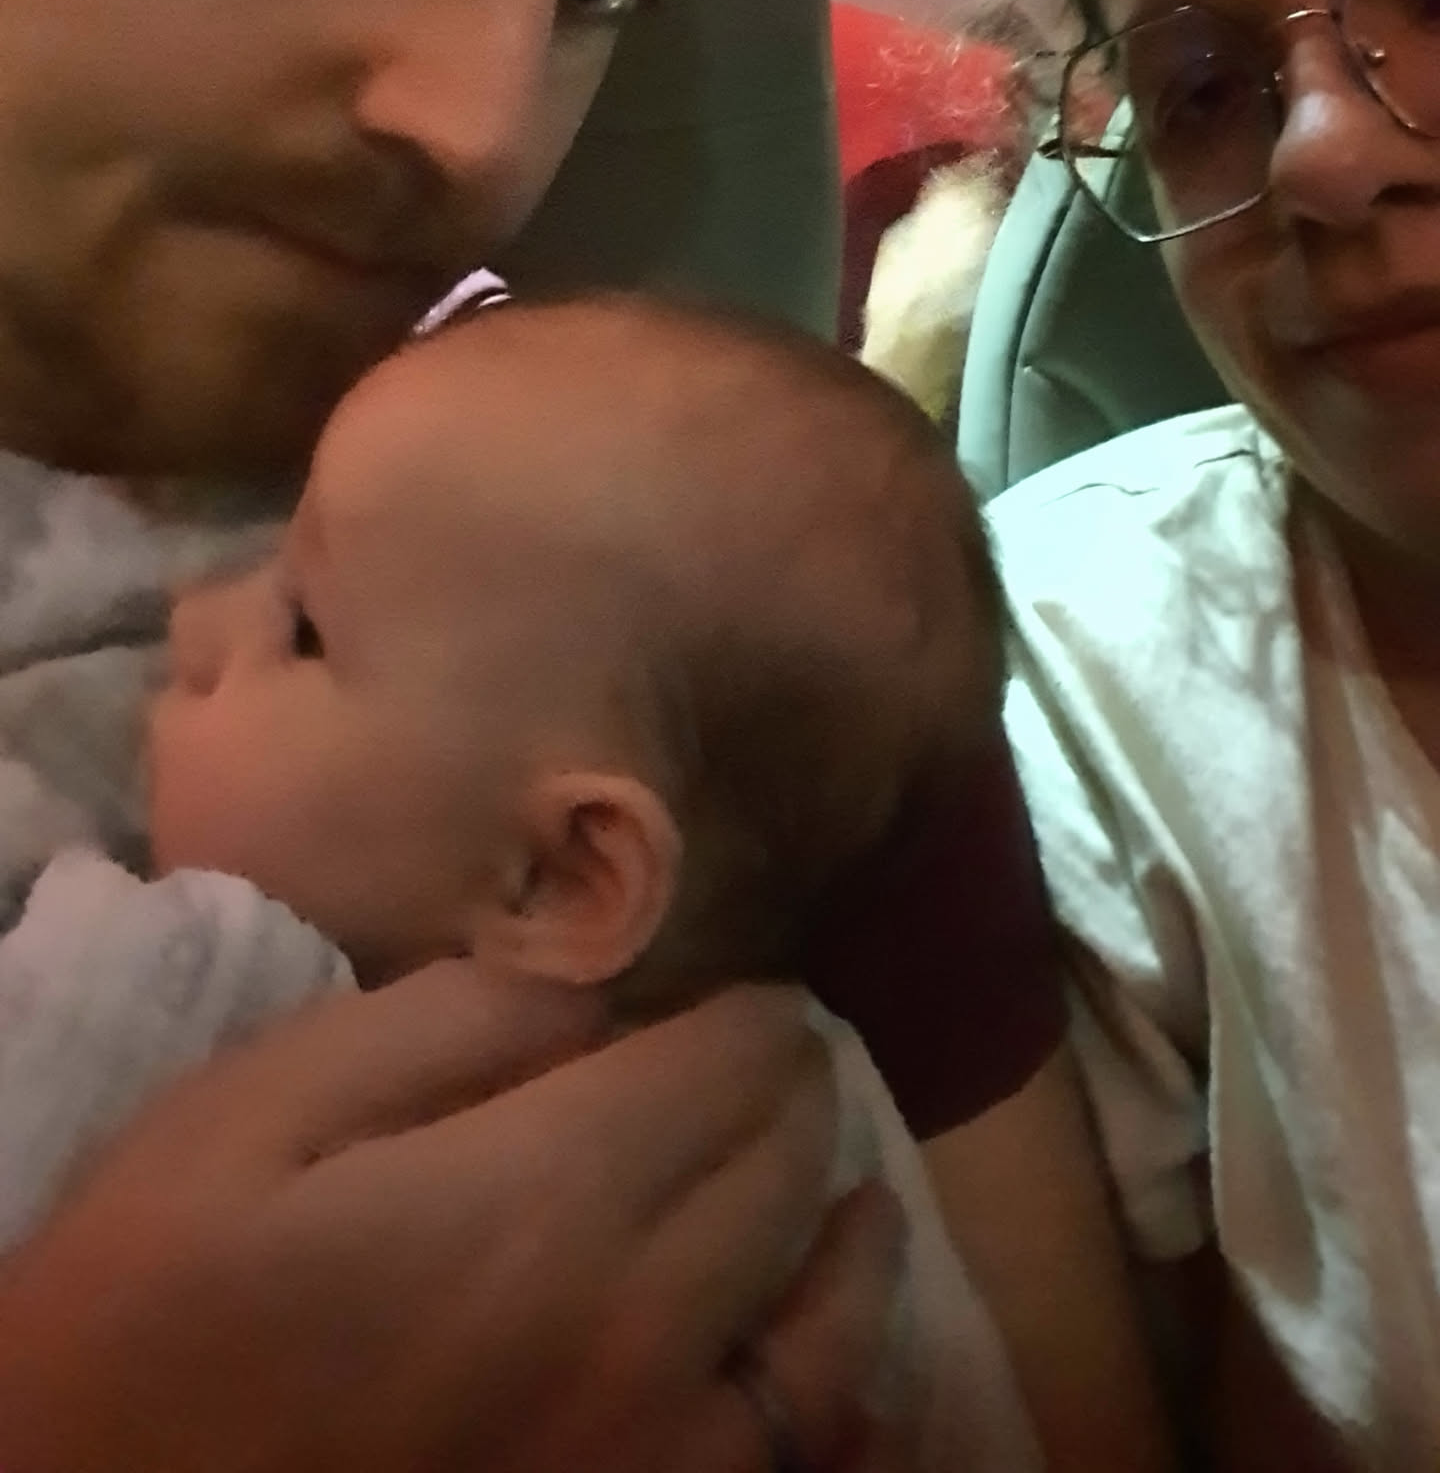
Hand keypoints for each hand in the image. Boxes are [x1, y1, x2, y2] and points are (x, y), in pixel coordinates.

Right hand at [0, 964, 906, 1470]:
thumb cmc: (151, 1311)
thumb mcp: (254, 1111)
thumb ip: (446, 1024)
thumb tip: (597, 992)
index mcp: (547, 1203)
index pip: (732, 1059)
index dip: (744, 1005)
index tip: (732, 985)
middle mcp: (641, 1336)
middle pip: (787, 1166)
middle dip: (787, 1088)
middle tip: (764, 1057)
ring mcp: (653, 1463)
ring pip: (832, 1318)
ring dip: (841, 1225)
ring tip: (837, 1178)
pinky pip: (795, 1458)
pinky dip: (835, 1384)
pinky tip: (828, 1344)